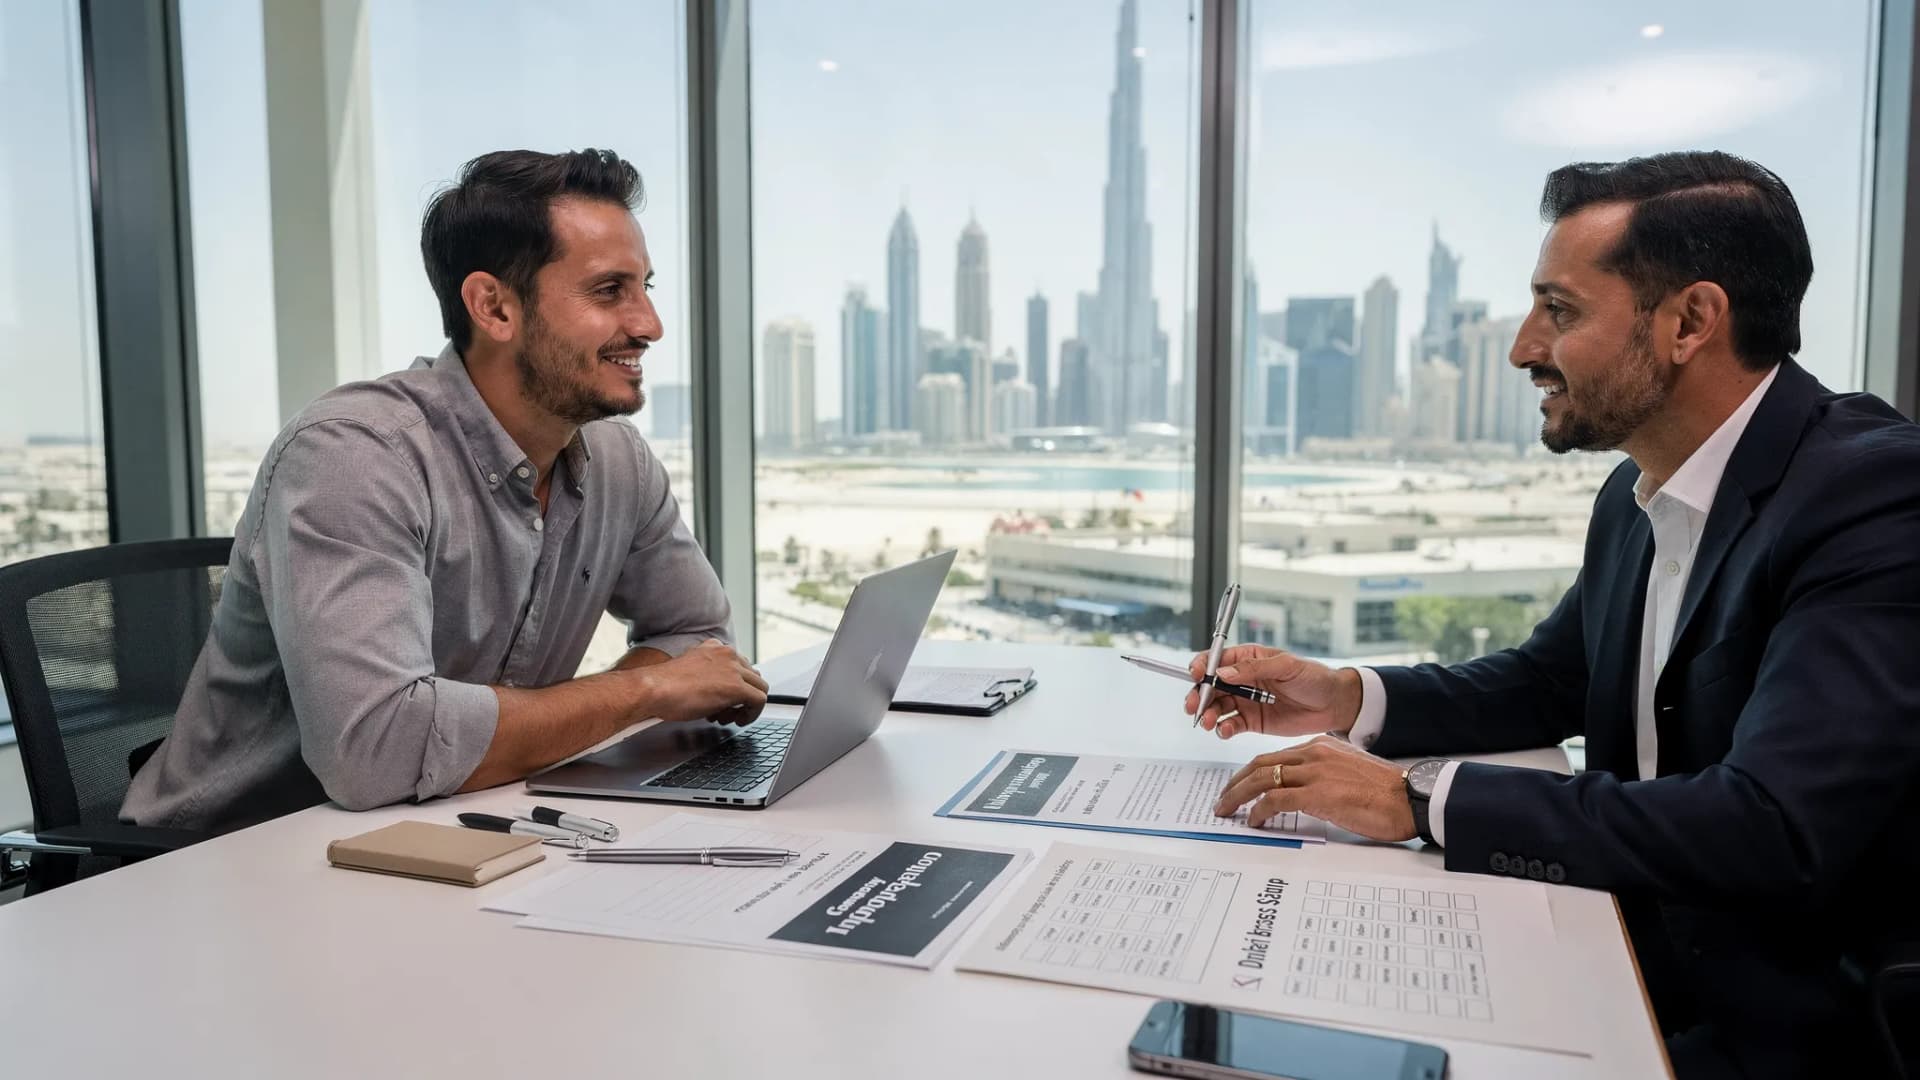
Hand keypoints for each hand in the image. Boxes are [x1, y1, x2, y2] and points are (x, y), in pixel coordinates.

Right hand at [632, 639, 768, 725]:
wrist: (654, 689)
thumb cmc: (663, 686)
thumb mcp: (689, 672)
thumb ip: (707, 675)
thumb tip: (717, 693)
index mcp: (715, 648)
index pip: (740, 666)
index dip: (734, 686)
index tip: (723, 699)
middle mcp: (727, 654)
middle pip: (752, 677)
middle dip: (741, 697)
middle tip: (725, 711)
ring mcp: (733, 669)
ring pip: (760, 688)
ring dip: (746, 705)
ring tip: (727, 717)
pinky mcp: (736, 687)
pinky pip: (760, 700)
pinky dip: (752, 714)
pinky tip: (738, 720)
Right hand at [1185, 645, 1361, 739]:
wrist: (1334, 705)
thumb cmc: (1314, 678)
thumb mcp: (1286, 666)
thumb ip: (1254, 669)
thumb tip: (1223, 672)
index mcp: (1248, 659)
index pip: (1216, 660)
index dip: (1202, 666)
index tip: (1195, 675)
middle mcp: (1242, 680)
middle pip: (1210, 686)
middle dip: (1198, 696)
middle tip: (1194, 706)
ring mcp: (1246, 701)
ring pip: (1217, 707)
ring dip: (1208, 714)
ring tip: (1209, 722)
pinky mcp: (1252, 721)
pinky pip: (1231, 724)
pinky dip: (1223, 728)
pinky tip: (1225, 730)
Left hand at [1213, 735, 1416, 842]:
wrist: (1410, 798)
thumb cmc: (1384, 793)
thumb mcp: (1347, 774)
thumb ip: (1323, 776)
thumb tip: (1301, 794)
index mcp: (1321, 747)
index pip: (1275, 757)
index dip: (1250, 772)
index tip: (1239, 786)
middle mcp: (1314, 754)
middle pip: (1260, 764)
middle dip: (1235, 782)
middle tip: (1222, 799)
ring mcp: (1315, 772)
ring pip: (1262, 779)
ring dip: (1238, 796)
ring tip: (1226, 810)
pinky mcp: (1318, 793)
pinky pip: (1275, 799)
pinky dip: (1259, 810)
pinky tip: (1253, 820)